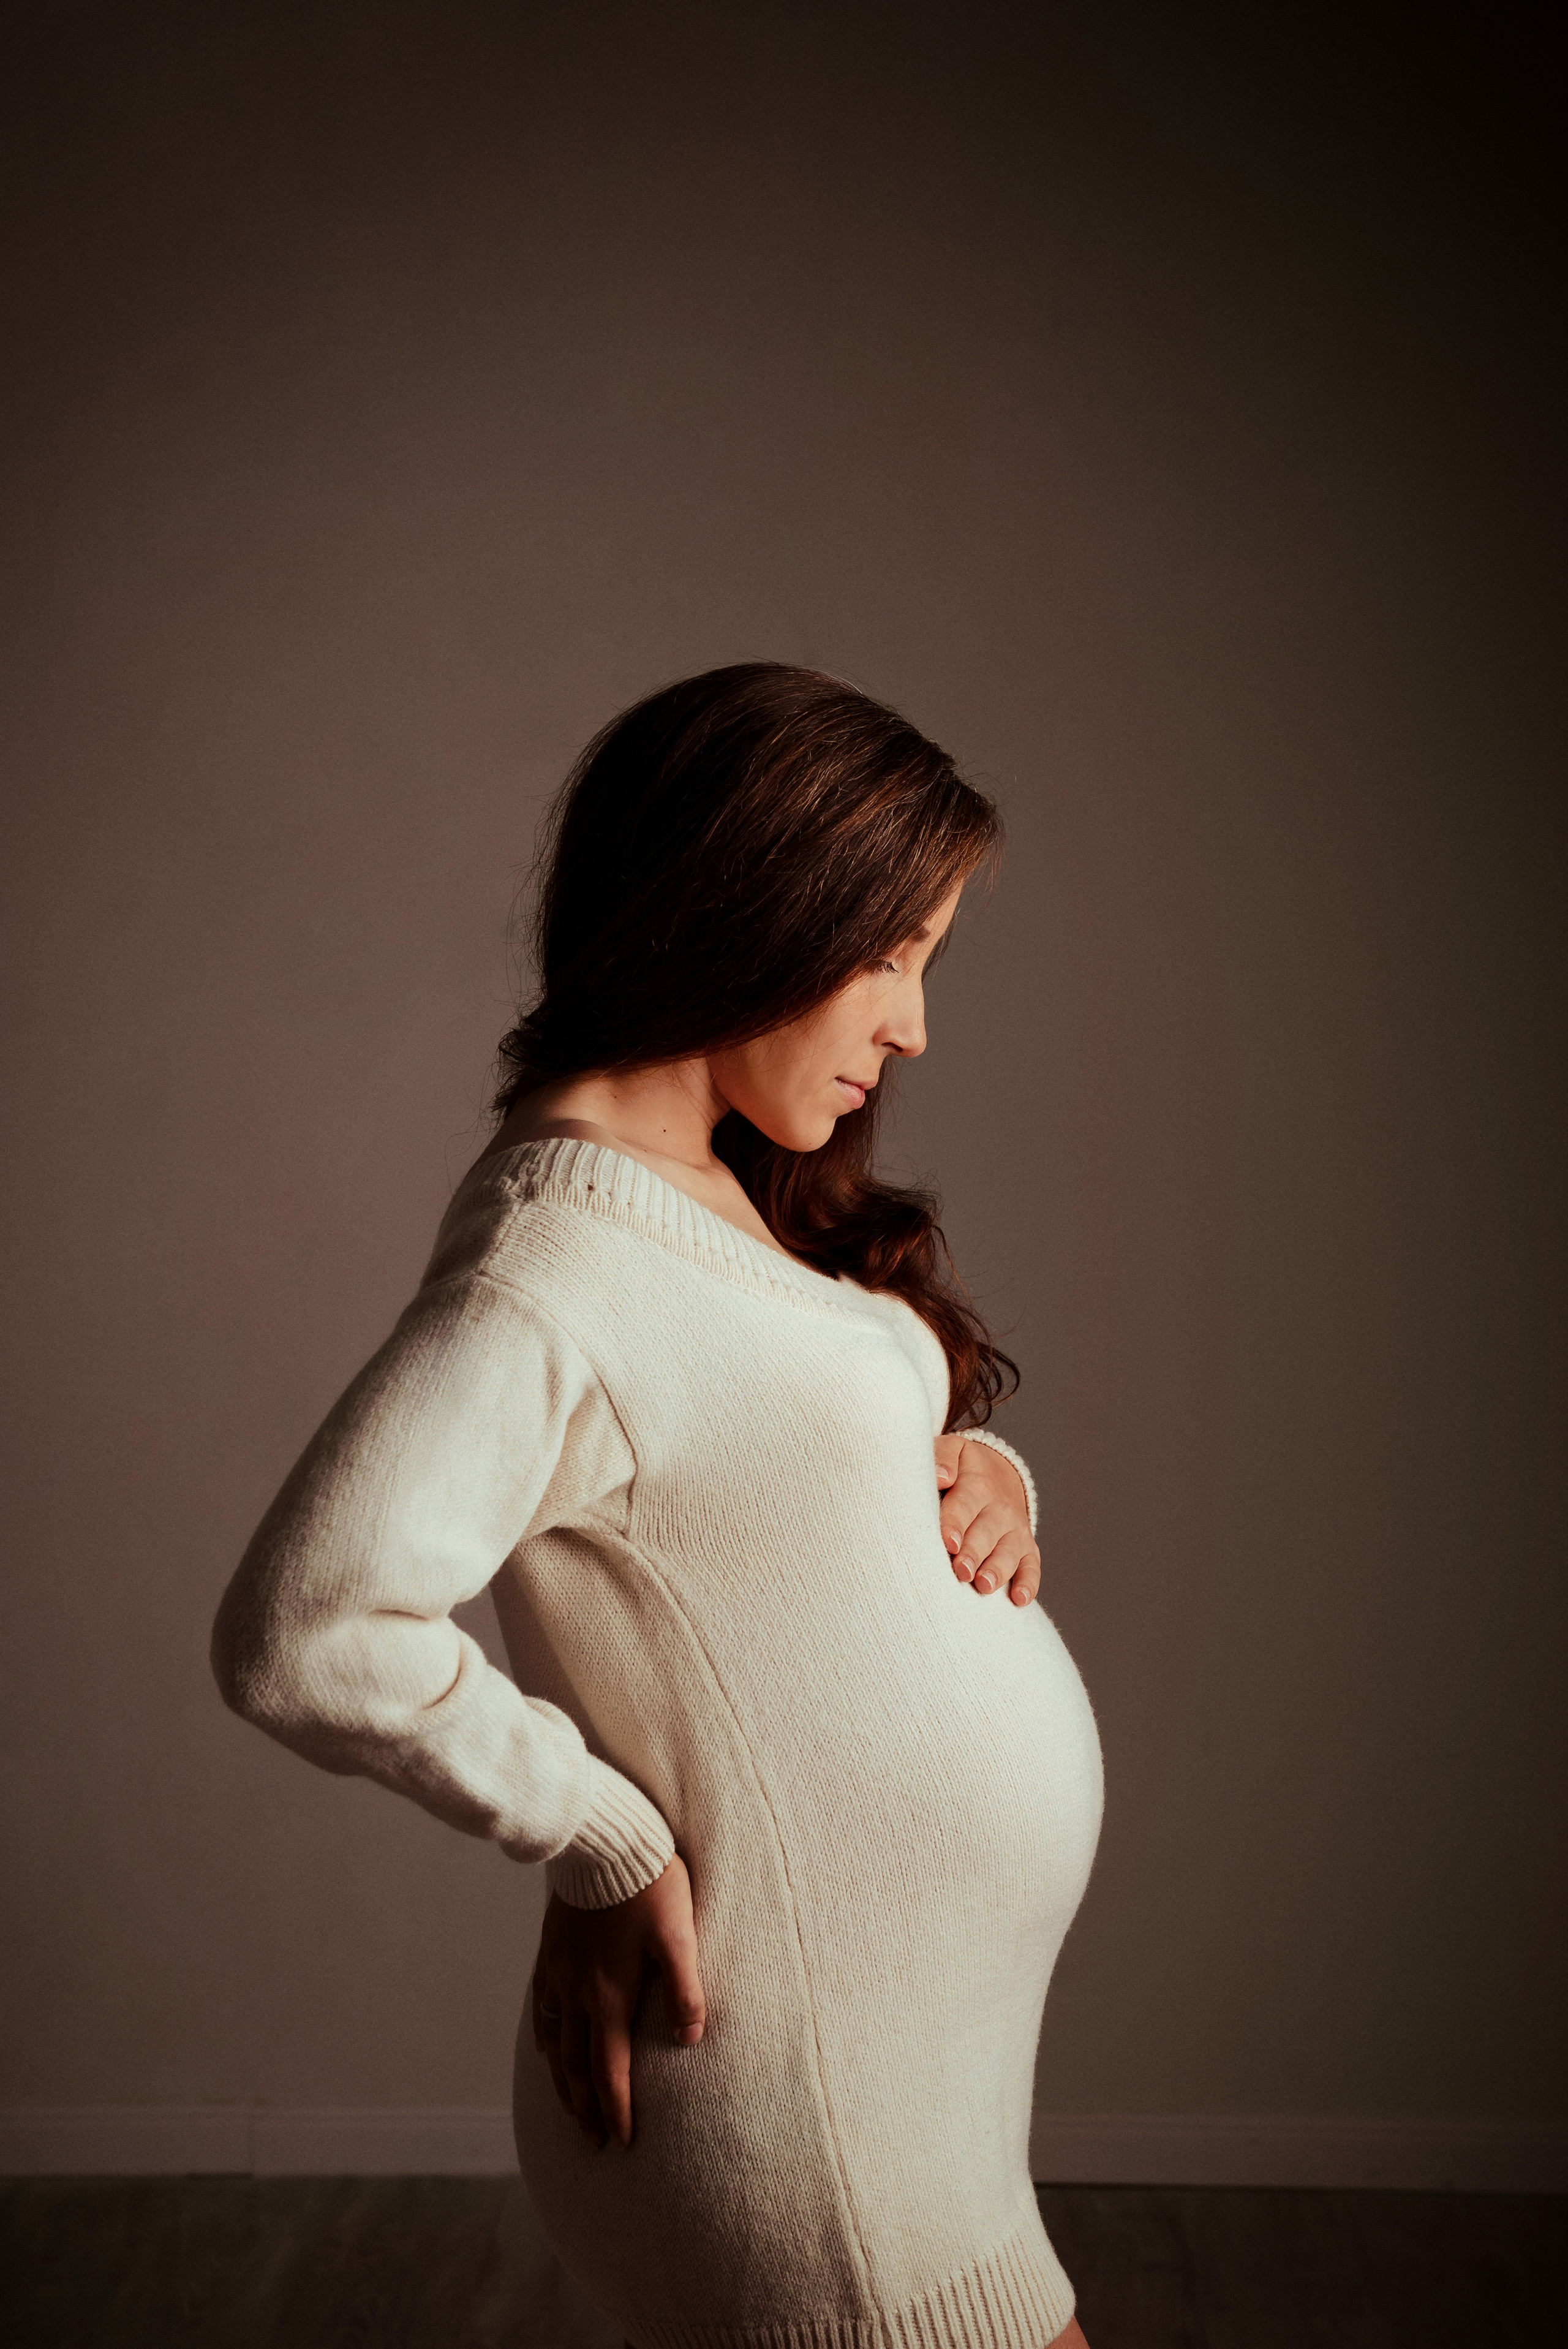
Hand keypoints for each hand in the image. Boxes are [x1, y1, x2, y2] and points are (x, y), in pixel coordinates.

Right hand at [530, 1853, 704, 2148]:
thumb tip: (691, 2039)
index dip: (617, 2110)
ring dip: (564, 2081)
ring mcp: (559, 1970)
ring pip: (556, 2042)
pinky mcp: (551, 1949)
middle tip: (595, 2139)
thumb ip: (685, 1989)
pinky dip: (545, 2038)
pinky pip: (542, 2006)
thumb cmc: (649, 1884)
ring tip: (572, 2108)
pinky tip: (548, 2048)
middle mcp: (578, 1991)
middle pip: (578, 2066)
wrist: (602, 1839)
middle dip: (588, 2108)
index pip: (610, 2070)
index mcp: (609, 1995)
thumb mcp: (679, 1934)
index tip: (622, 2142)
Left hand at [933, 1434, 1040, 1605]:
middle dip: (974, 1553)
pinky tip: (1019, 1599)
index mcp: (976, 1484)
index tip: (947, 1542)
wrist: (997, 1471)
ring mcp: (1014, 1530)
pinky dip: (1028, 1583)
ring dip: (998, 1570)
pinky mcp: (1027, 1547)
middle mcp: (999, 1509)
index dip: (955, 1524)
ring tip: (984, 1586)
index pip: (964, 1505)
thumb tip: (940, 1476)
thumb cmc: (961, 1467)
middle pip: (986, 1533)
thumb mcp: (952, 1450)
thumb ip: (941, 1458)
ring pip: (1009, 1552)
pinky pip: (1032, 1566)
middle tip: (961, 1570)